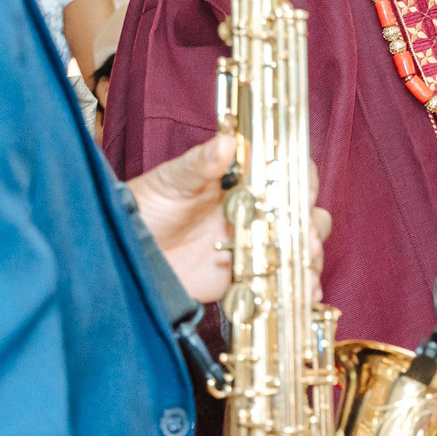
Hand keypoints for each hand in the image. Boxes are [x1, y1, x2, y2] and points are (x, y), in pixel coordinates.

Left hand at [128, 132, 330, 304]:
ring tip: (307, 265)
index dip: (303, 180)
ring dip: (310, 257)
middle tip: (308, 236)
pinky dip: (298, 289)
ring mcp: (252, 245)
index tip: (304, 190)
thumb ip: (200, 163)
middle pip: (301, 213)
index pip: (285, 173)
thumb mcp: (172, 180)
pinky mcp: (243, 276)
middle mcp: (254, 212)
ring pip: (297, 248)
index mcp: (242, 182)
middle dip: (313, 225)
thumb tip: (224, 142)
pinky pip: (278, 281)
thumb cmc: (146, 205)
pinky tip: (305, 293)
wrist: (123, 252)